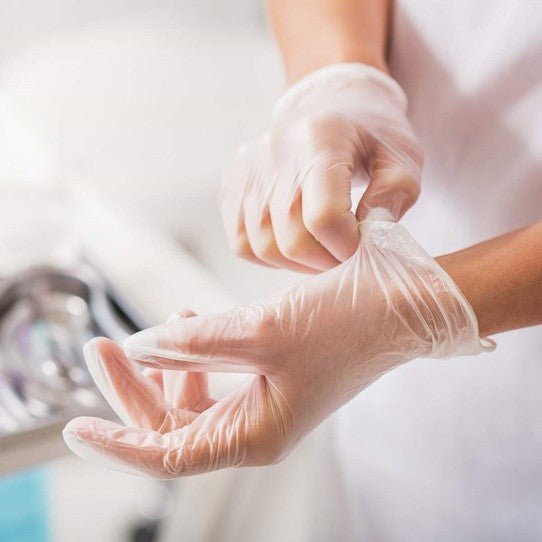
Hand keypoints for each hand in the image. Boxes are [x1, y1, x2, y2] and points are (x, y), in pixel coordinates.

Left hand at [64, 221, 484, 477]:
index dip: (117, 444)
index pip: (168, 455)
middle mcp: (256, 426)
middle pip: (172, 422)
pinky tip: (193, 320)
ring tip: (155, 328)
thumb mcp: (261, 332)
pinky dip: (196, 353)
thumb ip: (192, 344)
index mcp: (255, 435)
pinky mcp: (272, 375)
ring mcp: (264, 401)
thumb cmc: (345, 323)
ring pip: (192, 397)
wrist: (398, 305)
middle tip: (101, 346)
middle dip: (132, 386)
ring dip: (164, 366)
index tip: (74, 429)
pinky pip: (217, 375)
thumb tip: (140, 346)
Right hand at [220, 63, 422, 272]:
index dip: (347, 247)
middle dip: (325, 261)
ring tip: (322, 251)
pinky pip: (241, 243)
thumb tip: (371, 234)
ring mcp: (246, 169)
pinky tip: (295, 244)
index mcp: (320, 138)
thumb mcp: (403, 154)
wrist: (329, 104)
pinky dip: (270, 256)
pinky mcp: (232, 185)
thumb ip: (397, 193)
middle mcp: (274, 151)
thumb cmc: (369, 134)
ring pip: (264, 247)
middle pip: (292, 240)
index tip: (362, 247)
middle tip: (344, 255)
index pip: (324, 218)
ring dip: (298, 263)